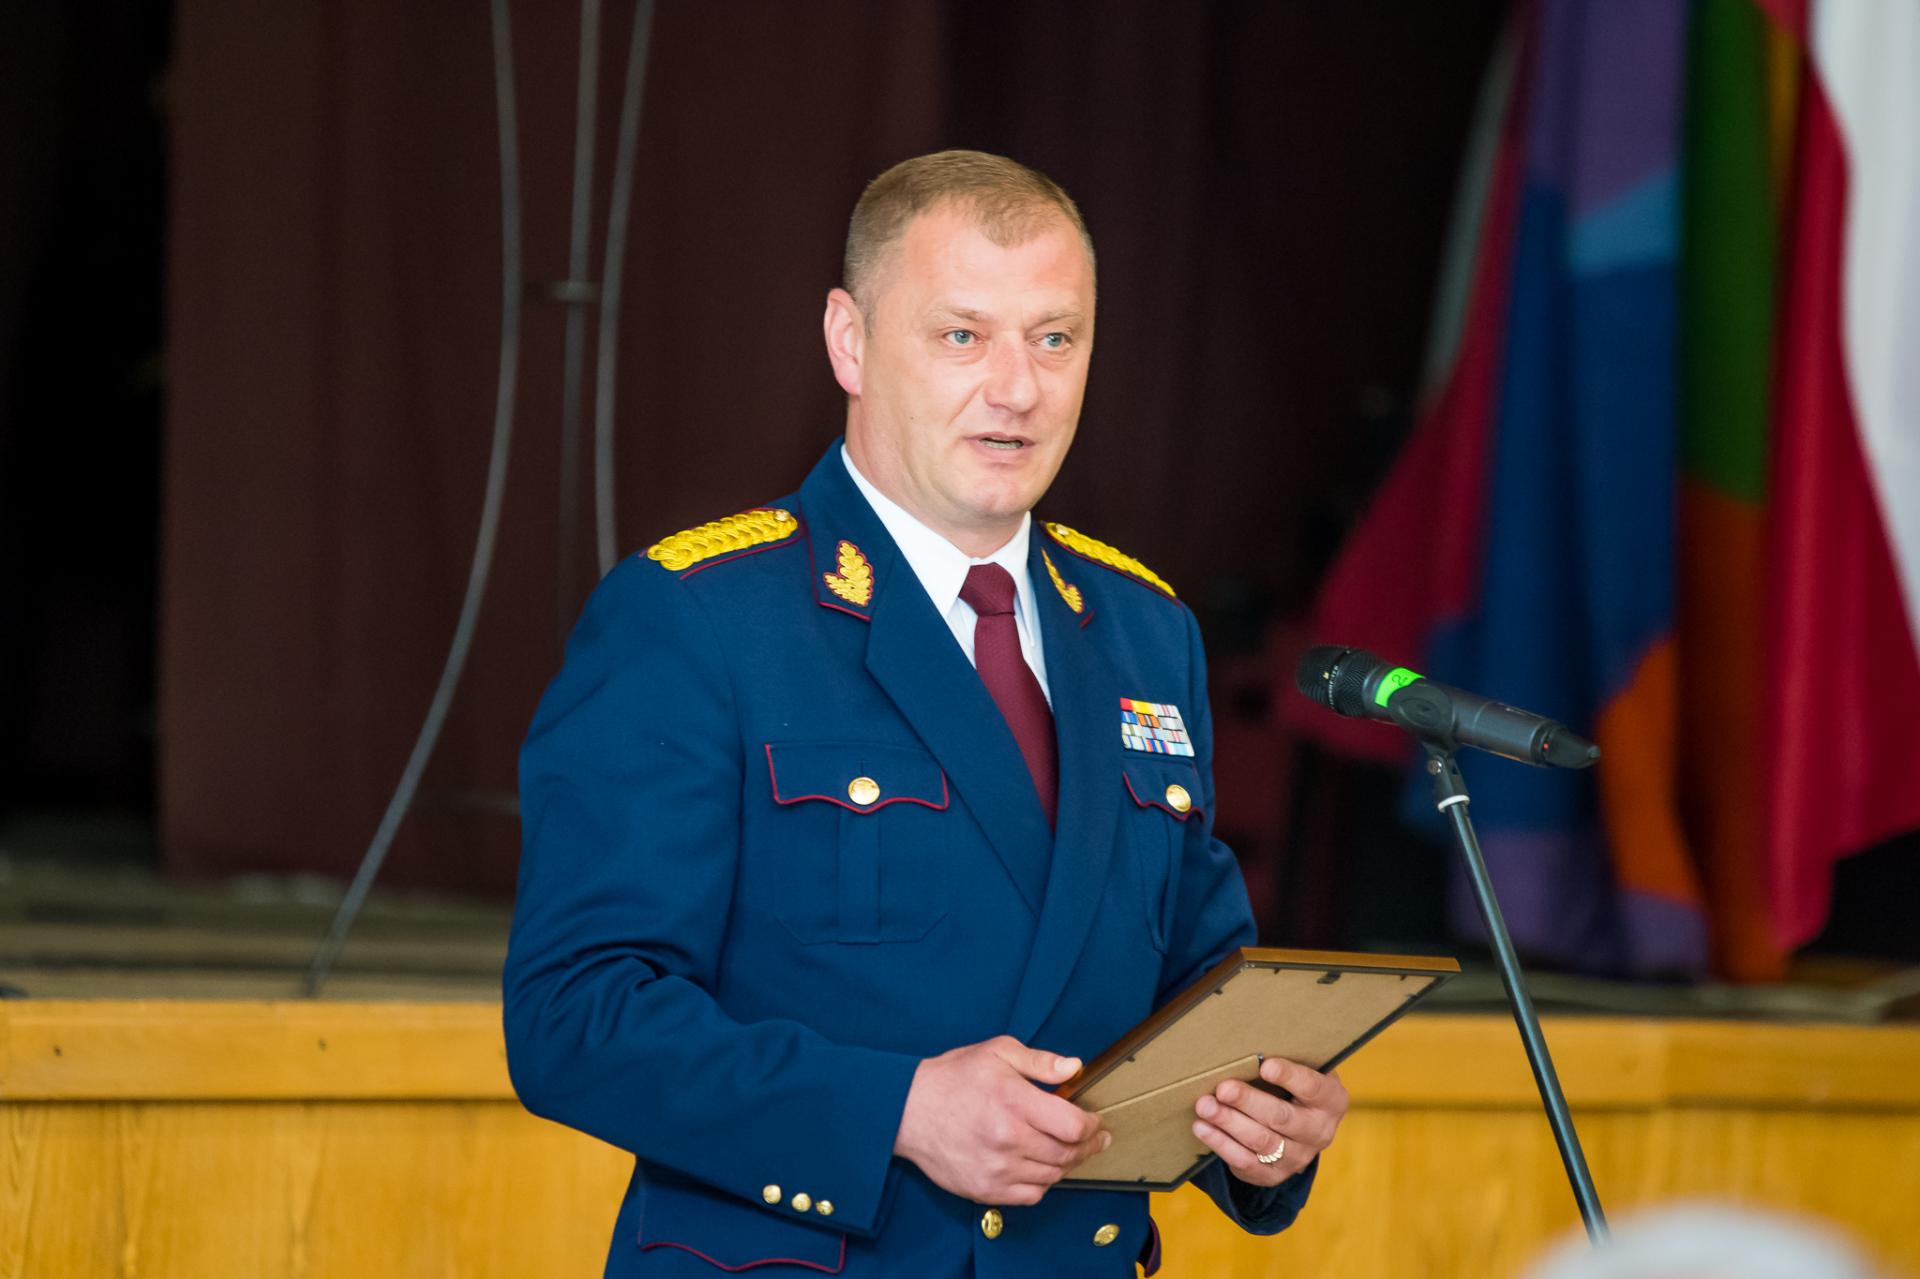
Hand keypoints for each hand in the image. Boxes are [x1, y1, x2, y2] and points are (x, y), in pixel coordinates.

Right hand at [893, 1035, 1109, 1205]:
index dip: (1092, 1126)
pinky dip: (1042, 1183)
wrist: (907, 1110)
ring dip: (1066, 1164)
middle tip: (1096, 1140)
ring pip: (1051, 1176)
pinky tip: (1040, 1167)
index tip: (1095, 1122)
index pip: (1073, 1126)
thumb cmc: (953, 1078)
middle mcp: (1008, 1139)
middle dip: (1088, 1147)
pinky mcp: (984, 1190)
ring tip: (1068, 1151)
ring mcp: (996, 1169)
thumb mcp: (996, 1053)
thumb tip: (1074, 1068)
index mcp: (1014, 1102)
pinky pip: (1030, 1195)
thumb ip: (1039, 1061)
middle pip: (1067, 1154)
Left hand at [1192, 1057, 1345, 1187]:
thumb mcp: (1302, 1070)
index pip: (1311, 1087)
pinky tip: (1202, 1128)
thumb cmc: (1294, 1086)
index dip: (1290, 1076)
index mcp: (1330, 1100)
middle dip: (1248, 1102)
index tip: (1265, 1065)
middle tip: (1223, 1088)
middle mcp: (1319, 1132)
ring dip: (1229, 1122)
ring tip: (1204, 1106)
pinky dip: (1221, 1144)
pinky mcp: (1274, 1175)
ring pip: (1261, 1142)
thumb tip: (1245, 1044)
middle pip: (1281, 1117)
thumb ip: (1284, 1060)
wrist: (1300, 1127)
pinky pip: (1246, 1163)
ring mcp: (1297, 1157)